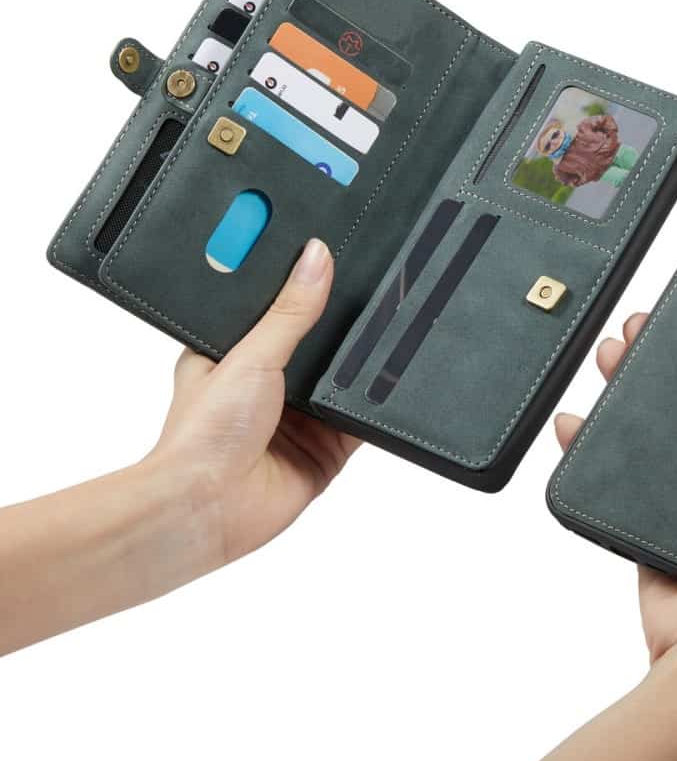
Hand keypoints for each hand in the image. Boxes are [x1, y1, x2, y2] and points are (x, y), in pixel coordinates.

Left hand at [150, 238, 360, 565]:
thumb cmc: (202, 435)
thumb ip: (290, 310)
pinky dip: (374, 409)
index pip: (278, 307)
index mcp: (236, 353)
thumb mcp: (250, 355)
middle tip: (376, 289)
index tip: (331, 252)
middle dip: (342, 328)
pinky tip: (390, 385)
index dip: (302, 284)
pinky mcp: (325, 451)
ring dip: (359, 368)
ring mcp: (299, 419)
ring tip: (389, 331)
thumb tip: (316, 258)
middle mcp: (269, 385)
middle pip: (318, 344)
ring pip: (343, 382)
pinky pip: (361, 423)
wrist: (208, 508)